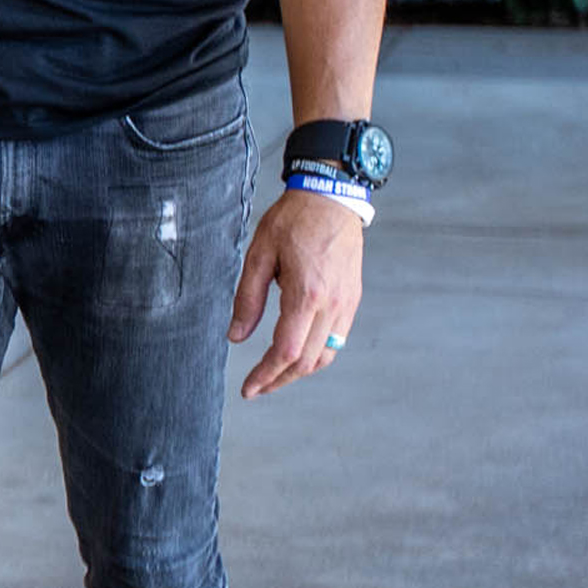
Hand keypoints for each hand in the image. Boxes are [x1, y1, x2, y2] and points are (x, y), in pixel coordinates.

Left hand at [229, 189, 364, 398]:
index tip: (248, 388)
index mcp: (307, 294)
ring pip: (326, 356)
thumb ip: (248, 298)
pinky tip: (295, 353)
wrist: (332, 199)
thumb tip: (236, 336)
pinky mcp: (352, 300)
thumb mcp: (259, 254)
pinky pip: (337, 340)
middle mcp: (332, 305)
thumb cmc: (293, 220)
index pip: (285, 351)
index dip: (265, 375)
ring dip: (299, 371)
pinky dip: (315, 355)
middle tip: (256, 388)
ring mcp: (346, 304)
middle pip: (307, 361)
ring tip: (273, 375)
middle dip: (279, 380)